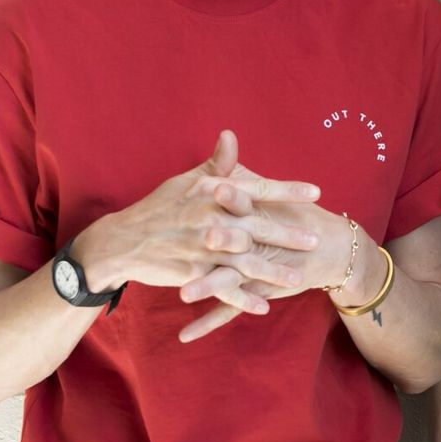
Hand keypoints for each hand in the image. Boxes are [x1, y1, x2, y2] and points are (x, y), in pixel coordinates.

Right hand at [79, 131, 321, 294]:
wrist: (124, 241)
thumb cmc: (160, 207)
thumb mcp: (187, 181)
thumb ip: (217, 164)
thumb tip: (231, 135)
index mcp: (212, 192)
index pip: (257, 189)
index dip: (287, 191)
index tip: (316, 192)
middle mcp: (209, 219)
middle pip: (257, 227)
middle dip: (288, 235)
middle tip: (314, 240)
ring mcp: (201, 248)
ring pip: (245, 262)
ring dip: (272, 272)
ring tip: (298, 279)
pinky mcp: (192, 273)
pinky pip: (223, 289)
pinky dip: (243, 299)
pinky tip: (263, 306)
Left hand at [176, 183, 379, 342]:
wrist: (330, 249)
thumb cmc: (295, 215)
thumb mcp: (269, 192)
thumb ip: (242, 169)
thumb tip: (225, 136)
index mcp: (260, 215)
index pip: (247, 201)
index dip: (234, 194)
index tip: (216, 186)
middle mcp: (259, 244)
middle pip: (239, 242)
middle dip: (222, 242)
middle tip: (203, 239)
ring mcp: (258, 271)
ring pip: (231, 279)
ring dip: (209, 286)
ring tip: (183, 293)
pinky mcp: (256, 292)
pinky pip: (228, 310)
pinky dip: (206, 324)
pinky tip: (184, 336)